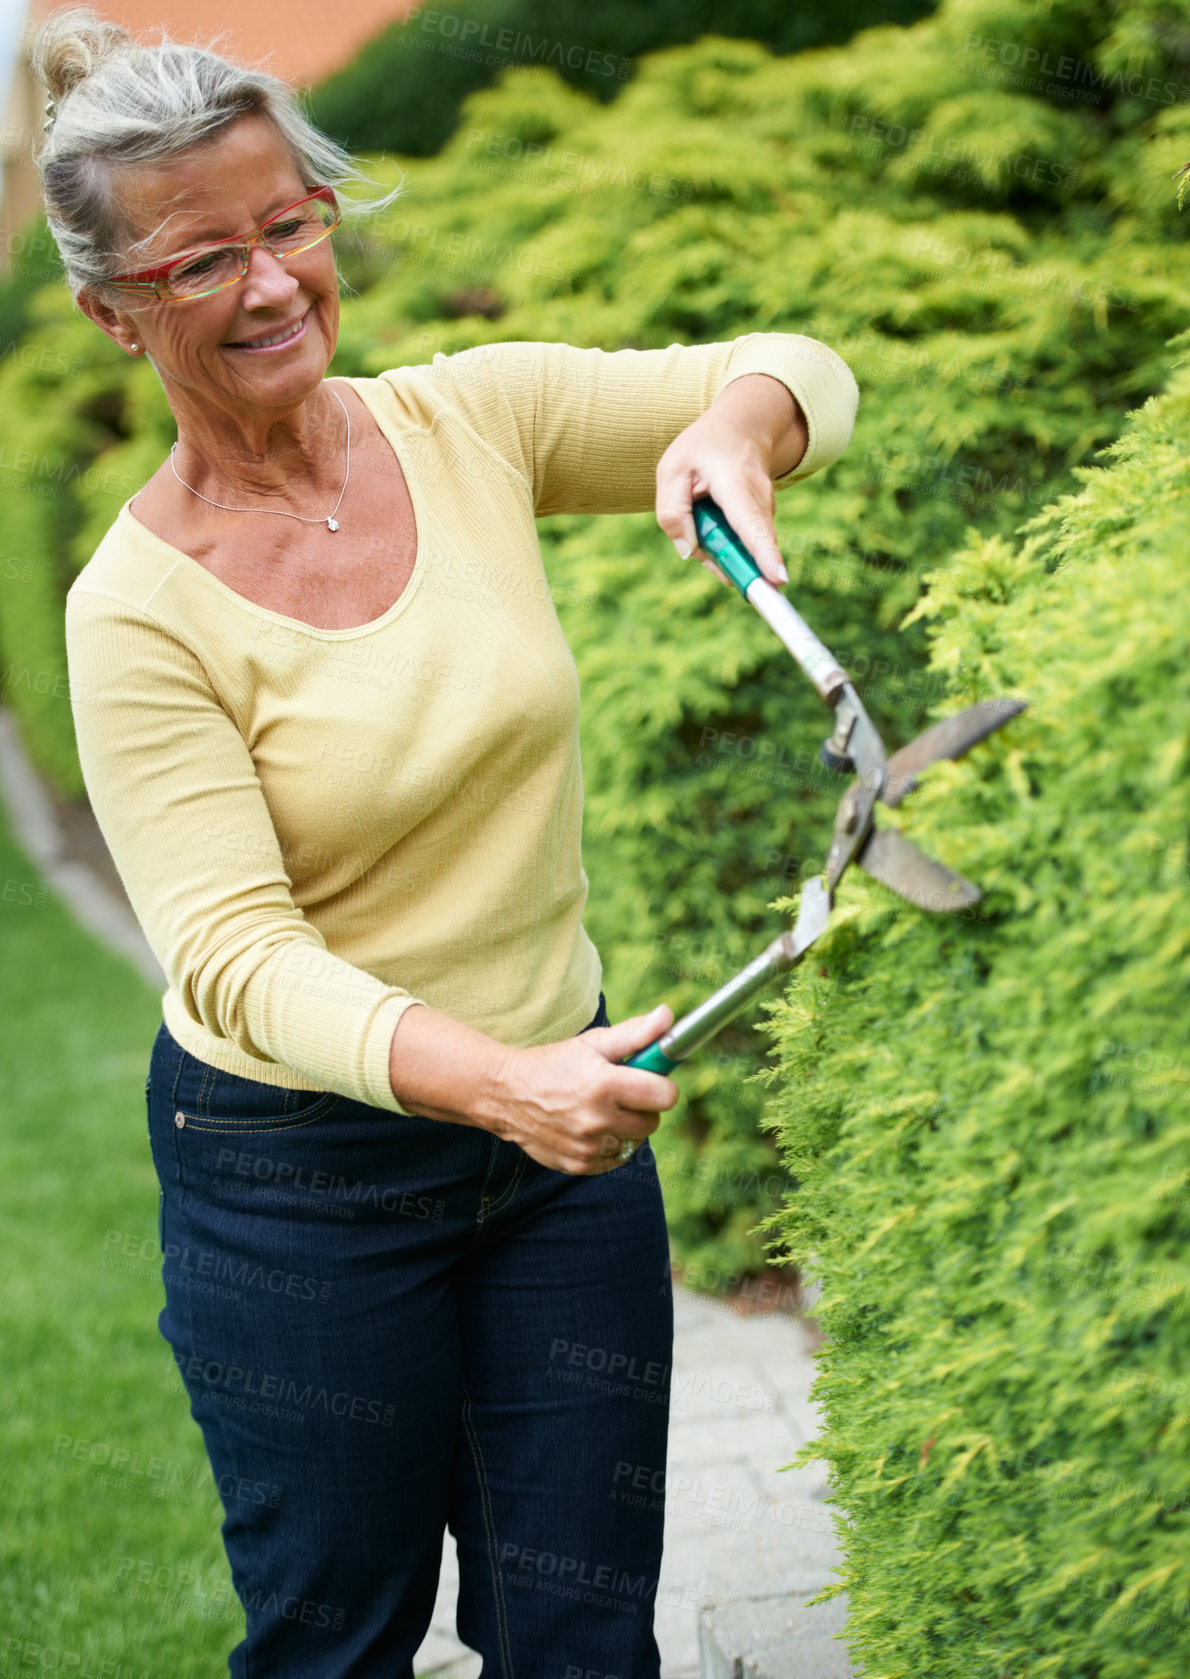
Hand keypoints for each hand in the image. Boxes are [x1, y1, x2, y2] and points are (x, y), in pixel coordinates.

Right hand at [486, 1004, 678, 1174]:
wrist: (506, 1095)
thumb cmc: (554, 1063)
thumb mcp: (592, 1043)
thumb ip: (635, 1033)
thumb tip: (668, 1017)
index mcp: (604, 1085)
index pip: (664, 1095)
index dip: (663, 1085)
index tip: (652, 1079)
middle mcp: (597, 1120)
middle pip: (653, 1121)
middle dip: (643, 1106)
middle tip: (622, 1093)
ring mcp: (588, 1147)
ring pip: (635, 1141)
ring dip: (627, 1127)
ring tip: (603, 1110)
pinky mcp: (579, 1165)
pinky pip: (616, 1159)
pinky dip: (611, 1145)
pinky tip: (592, 1128)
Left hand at [655, 372, 806, 587]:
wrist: (742, 427)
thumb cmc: (702, 449)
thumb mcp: (671, 471)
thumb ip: (671, 512)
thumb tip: (688, 553)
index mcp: (734, 482)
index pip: (750, 523)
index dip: (763, 553)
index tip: (778, 579)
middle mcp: (759, 498)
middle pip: (753, 545)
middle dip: (743, 569)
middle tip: (747, 589)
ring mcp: (767, 510)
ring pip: (743, 548)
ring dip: (719, 549)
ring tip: (702, 518)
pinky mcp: (765, 520)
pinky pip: (742, 544)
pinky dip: (723, 543)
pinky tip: (711, 522)